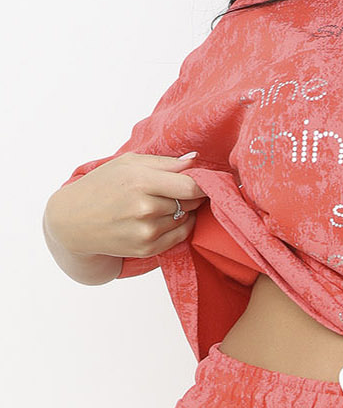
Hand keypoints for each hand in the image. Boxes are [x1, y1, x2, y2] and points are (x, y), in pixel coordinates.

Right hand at [46, 151, 208, 261]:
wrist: (73, 221)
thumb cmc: (101, 185)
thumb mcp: (128, 163)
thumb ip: (165, 162)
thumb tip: (196, 159)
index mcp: (140, 182)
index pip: (191, 186)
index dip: (203, 183)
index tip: (205, 180)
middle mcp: (145, 209)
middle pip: (191, 202)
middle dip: (191, 195)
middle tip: (180, 189)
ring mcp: (146, 231)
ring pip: (186, 218)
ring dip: (183, 210)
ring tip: (163, 203)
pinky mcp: (147, 248)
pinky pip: (180, 236)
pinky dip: (179, 226)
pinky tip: (163, 217)